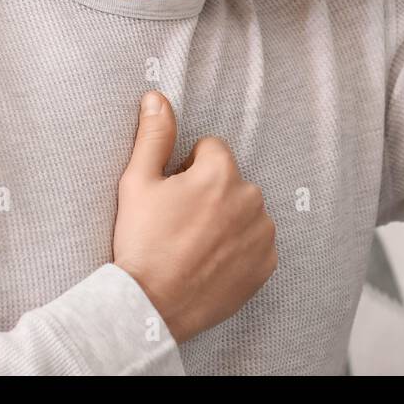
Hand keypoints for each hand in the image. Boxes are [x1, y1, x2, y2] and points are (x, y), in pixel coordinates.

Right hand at [111, 91, 277, 343]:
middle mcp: (251, 198)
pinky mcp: (266, 265)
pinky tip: (210, 263)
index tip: (172, 195)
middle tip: (179, 223)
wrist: (150, 306)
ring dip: (226, 219)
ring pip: (244, 211)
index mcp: (221, 173)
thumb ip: (154, 135)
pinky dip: (238, 249)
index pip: (211, 150)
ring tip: (193, 245)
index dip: (186, 169)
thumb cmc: (141, 242)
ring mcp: (262, 234)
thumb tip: (156, 96)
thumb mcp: (137, 182)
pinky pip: (255, 243)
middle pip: (230, 180)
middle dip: (209, 193)